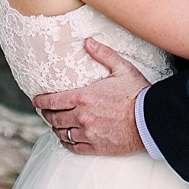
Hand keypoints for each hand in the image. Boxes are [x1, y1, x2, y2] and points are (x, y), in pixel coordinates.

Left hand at [32, 38, 147, 155]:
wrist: (151, 120)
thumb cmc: (137, 93)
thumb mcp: (122, 68)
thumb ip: (103, 54)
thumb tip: (87, 41)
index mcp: (83, 97)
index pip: (52, 101)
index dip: (40, 101)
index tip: (36, 100)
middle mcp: (81, 117)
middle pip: (53, 118)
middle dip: (46, 114)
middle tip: (45, 111)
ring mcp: (88, 134)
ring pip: (61, 133)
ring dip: (56, 128)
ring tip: (56, 124)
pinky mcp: (95, 147)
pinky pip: (73, 147)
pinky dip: (66, 142)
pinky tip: (67, 138)